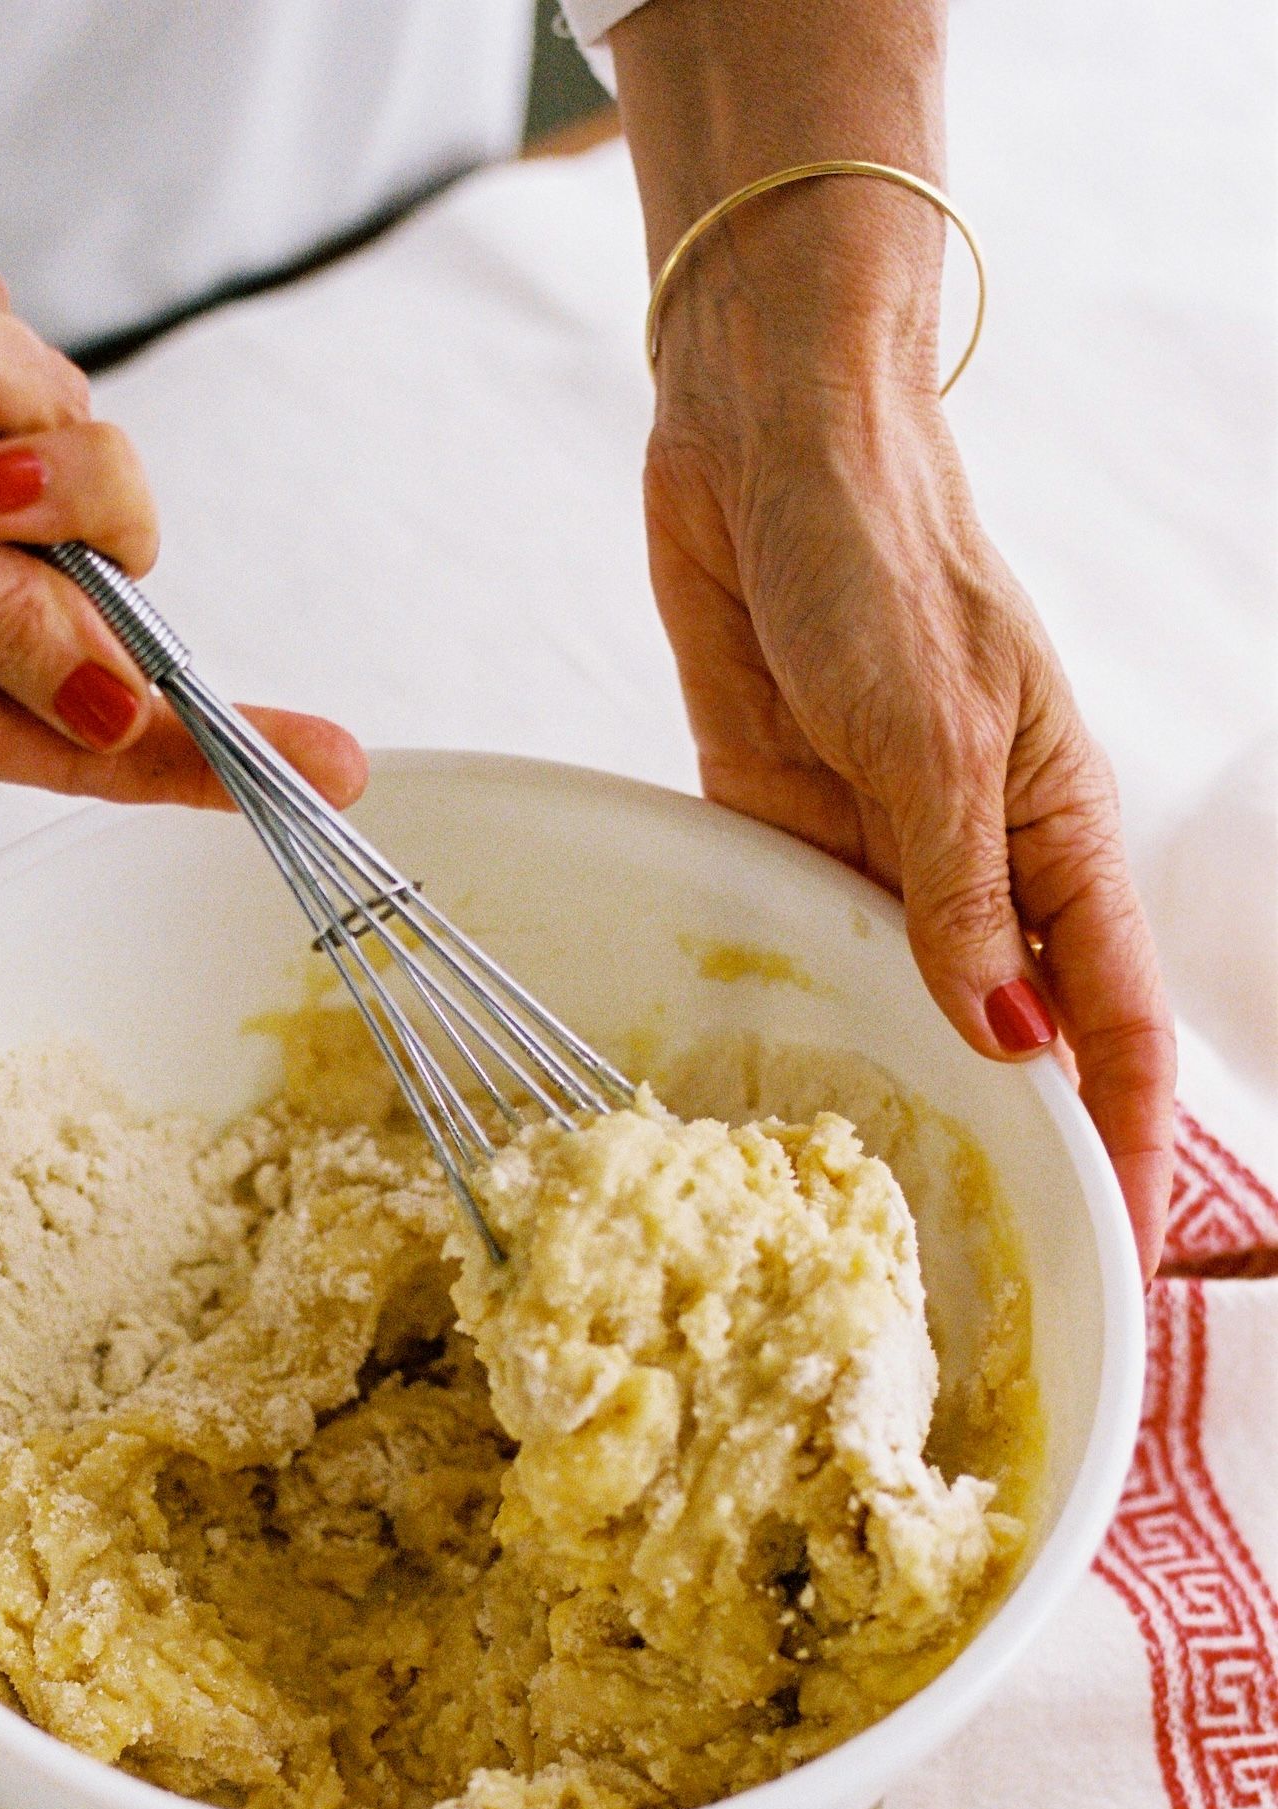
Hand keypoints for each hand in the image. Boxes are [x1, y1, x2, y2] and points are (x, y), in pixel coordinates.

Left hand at [643, 361, 1173, 1281]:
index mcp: (1057, 840)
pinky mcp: (778, 836)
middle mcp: (974, 870)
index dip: (1124, 1150)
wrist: (768, 441)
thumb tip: (1009, 1045)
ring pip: (897, 1015)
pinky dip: (785, 1024)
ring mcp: (875, 861)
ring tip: (862, 1238)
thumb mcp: (935, 732)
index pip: (1112, 1031)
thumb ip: (958, 896)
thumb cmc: (887, 552)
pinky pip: (790, 952)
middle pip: (1011, 1048)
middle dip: (1006, 1159)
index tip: (1121, 1259)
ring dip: (889, 1108)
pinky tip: (765, 1109)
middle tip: (981, 1287)